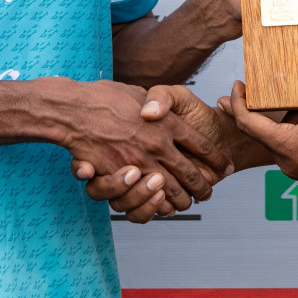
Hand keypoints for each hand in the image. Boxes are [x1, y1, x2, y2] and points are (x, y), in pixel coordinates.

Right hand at [58, 80, 231, 213]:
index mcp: (167, 122)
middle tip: (209, 191)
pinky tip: (164, 206)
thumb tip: (165, 112)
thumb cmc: (103, 97)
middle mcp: (158, 143)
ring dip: (184, 198)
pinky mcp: (122, 176)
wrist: (72, 109)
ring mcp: (141, 162)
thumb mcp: (139, 91)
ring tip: (190, 201)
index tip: (224, 165)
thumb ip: (158, 101)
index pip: (200, 144)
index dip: (215, 157)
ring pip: (172, 189)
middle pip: (191, 172)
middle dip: (203, 185)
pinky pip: (146, 198)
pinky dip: (157, 206)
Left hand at [228, 43, 297, 203]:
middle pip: (263, 132)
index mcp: (289, 147)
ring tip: (297, 100)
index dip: (237, 103)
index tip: (236, 86)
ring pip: (282, 142)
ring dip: (286, 122)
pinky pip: (296, 152)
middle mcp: (289, 164)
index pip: (249, 124)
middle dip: (261, 109)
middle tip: (251, 90)